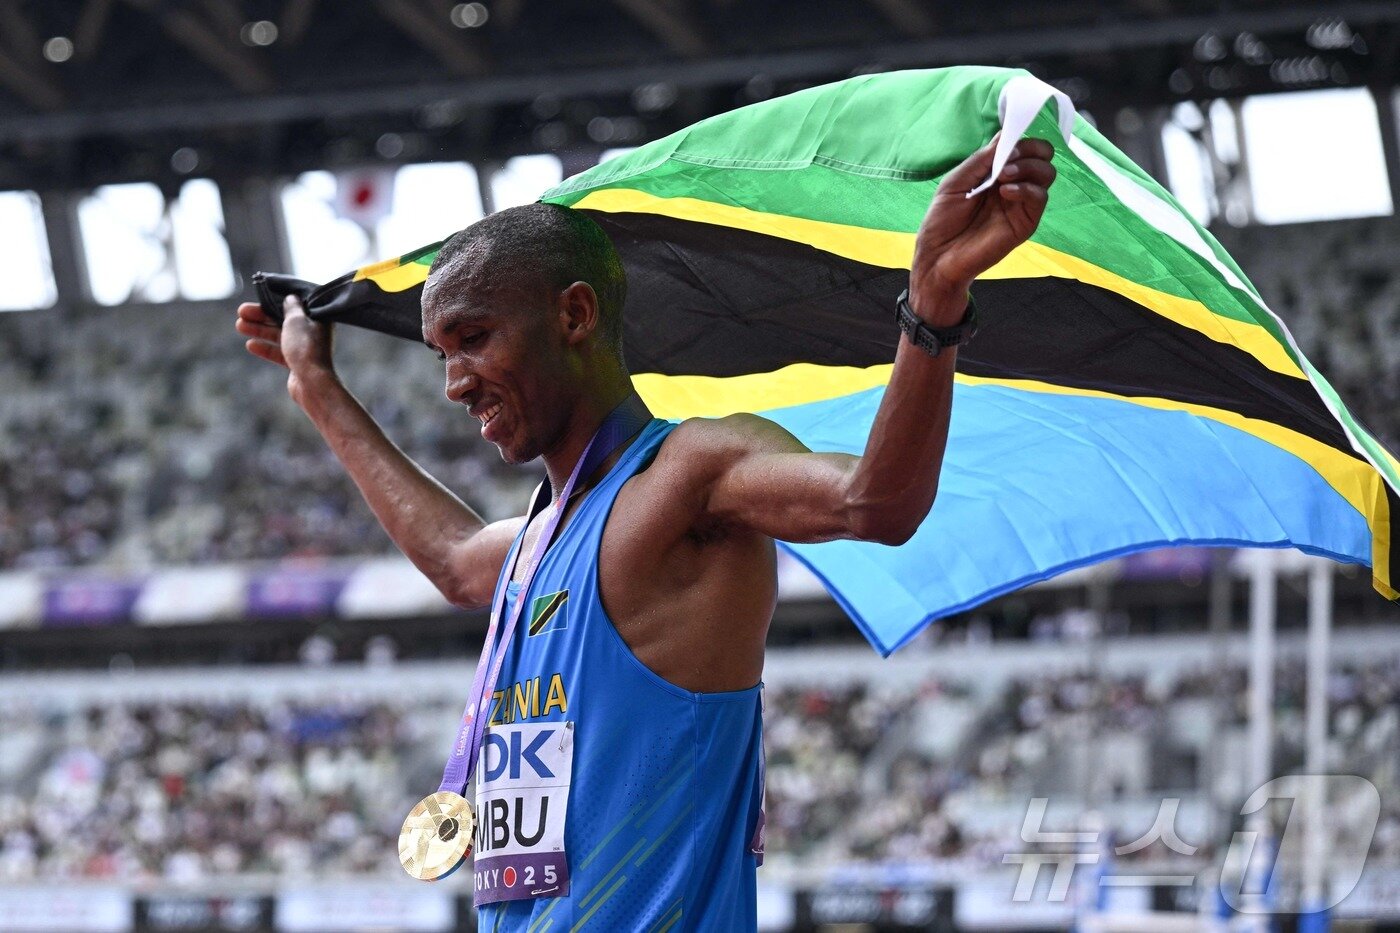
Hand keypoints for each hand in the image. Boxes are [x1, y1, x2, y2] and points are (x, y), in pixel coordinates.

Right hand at [236, 295, 337, 400]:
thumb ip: (291, 307)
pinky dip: (266, 348)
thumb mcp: (296, 320)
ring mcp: (305, 349)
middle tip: (241, 312)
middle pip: (283, 320)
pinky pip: (279, 352)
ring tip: (239, 325)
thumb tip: (291, 298)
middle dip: (262, 316)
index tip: (259, 298)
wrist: (312, 382)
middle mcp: (313, 333)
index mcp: (318, 319)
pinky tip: (250, 344)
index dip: (275, 301)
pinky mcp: (298, 363)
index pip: (294, 305)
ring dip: (260, 329)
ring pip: (279, 336)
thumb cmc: (305, 347)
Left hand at [910, 134, 1055, 319]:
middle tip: (1009, 158)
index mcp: (995, 172)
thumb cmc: (942, 220)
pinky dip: (1026, 189)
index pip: (1021, 147)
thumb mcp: (955, 182)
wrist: (938, 256)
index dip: (1019, 139)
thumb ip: (980, 160)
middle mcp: (1012, 184)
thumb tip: (1004, 137)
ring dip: (1028, 167)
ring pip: (1046, 174)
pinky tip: (1005, 192)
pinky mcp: (1025, 222)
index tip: (1006, 143)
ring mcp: (1020, 203)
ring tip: (1003, 176)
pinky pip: (1039, 198)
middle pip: (1041, 156)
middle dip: (1030, 149)